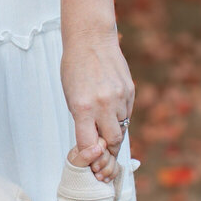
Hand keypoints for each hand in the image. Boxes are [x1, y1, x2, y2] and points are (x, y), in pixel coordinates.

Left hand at [61, 27, 133, 179]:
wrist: (91, 40)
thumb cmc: (75, 67)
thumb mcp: (70, 96)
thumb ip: (82, 120)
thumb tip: (93, 143)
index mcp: (83, 107)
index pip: (89, 146)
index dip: (90, 157)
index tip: (91, 161)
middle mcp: (103, 104)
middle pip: (112, 142)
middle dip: (107, 150)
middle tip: (102, 151)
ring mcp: (119, 98)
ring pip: (122, 128)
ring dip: (114, 132)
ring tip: (104, 125)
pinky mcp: (130, 91)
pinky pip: (127, 113)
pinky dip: (120, 116)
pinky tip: (112, 108)